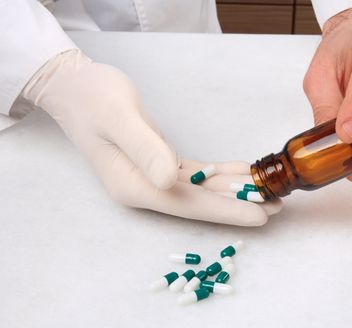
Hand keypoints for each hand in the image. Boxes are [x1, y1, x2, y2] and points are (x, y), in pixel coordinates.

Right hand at [22, 50, 280, 225]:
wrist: (74, 88)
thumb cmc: (93, 98)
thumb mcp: (118, 117)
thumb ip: (145, 149)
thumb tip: (170, 181)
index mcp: (134, 186)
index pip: (189, 205)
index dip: (226, 210)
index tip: (259, 215)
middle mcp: (145, 188)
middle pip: (199, 203)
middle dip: (238, 205)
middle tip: (277, 206)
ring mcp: (152, 178)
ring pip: (201, 190)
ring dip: (234, 191)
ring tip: (269, 192)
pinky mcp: (159, 165)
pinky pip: (196, 175)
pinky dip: (220, 174)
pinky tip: (242, 173)